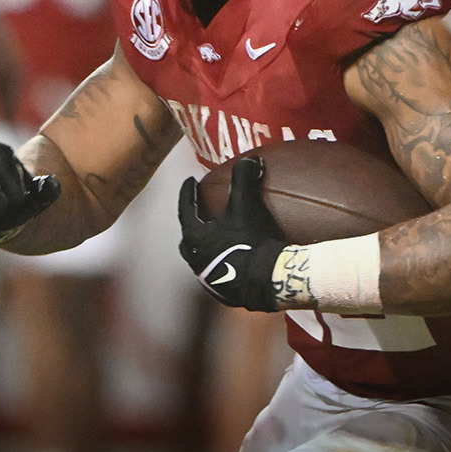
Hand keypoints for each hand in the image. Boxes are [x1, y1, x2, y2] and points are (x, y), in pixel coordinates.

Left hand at [177, 157, 287, 311]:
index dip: (187, 193)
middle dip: (193, 223)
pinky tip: (233, 260)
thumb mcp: (246, 206)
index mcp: (195, 237)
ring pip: (201, 257)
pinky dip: (221, 263)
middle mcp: (196, 259)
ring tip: (217, 237)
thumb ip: (244, 179)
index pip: (185, 210)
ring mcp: (208, 278)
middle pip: (189, 237)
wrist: (265, 281)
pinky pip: (217, 273)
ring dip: (206, 245)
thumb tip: (249, 159)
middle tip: (199, 213)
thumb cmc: (250, 241)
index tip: (189, 181)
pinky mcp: (223, 292)